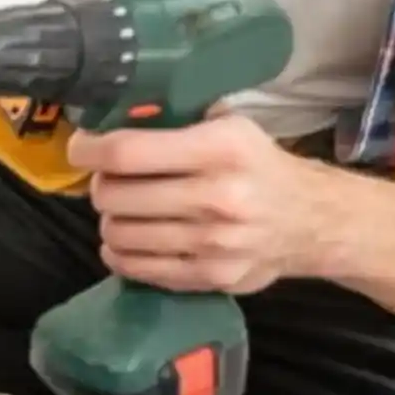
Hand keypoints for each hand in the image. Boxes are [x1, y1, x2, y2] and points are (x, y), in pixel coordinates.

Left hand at [68, 113, 347, 293]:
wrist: (312, 222)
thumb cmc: (260, 167)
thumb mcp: (232, 127)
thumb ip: (179, 121)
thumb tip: (112, 116)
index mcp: (221, 149)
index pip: (128, 152)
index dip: (90, 150)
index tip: (82, 148)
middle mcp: (217, 196)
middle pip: (115, 195)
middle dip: (101, 185)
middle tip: (111, 179)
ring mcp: (213, 243)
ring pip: (119, 234)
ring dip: (111, 220)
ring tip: (125, 209)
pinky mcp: (209, 277)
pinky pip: (136, 268)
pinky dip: (121, 253)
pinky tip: (131, 239)